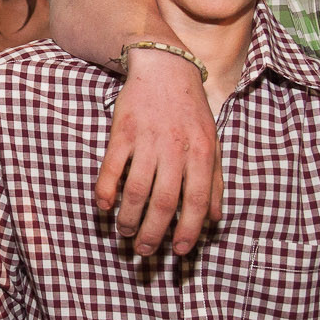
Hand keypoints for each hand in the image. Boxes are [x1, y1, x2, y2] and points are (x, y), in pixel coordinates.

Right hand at [97, 47, 219, 255]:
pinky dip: (105, 191)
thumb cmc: (191, 110)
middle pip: (164, 202)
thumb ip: (215, 181)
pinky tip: (104, 206)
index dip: (188, 230)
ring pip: (136, 190)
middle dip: (154, 232)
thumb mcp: (213, 142)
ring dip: (129, 218)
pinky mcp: (122, 133)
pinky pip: (111, 168)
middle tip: (145, 250)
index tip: (180, 251)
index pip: (196, 201)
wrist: (165, 68)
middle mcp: (175, 149)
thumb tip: (215, 219)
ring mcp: (147, 141)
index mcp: (202, 153)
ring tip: (125, 232)